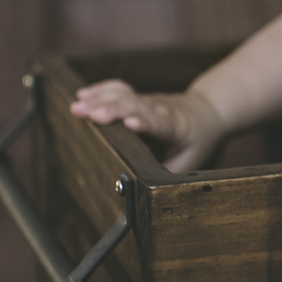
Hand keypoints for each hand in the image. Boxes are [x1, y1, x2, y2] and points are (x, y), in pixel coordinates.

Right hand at [69, 80, 223, 171]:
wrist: (204, 112)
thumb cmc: (195, 141)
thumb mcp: (189, 163)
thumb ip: (166, 174)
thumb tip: (143, 192)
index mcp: (174, 126)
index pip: (159, 123)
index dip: (144, 122)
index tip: (130, 123)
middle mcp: (159, 109)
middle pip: (135, 105)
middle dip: (112, 109)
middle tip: (90, 114)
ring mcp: (147, 101)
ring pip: (124, 95)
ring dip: (99, 99)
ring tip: (76, 107)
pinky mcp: (137, 98)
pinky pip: (118, 89)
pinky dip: (100, 90)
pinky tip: (82, 95)